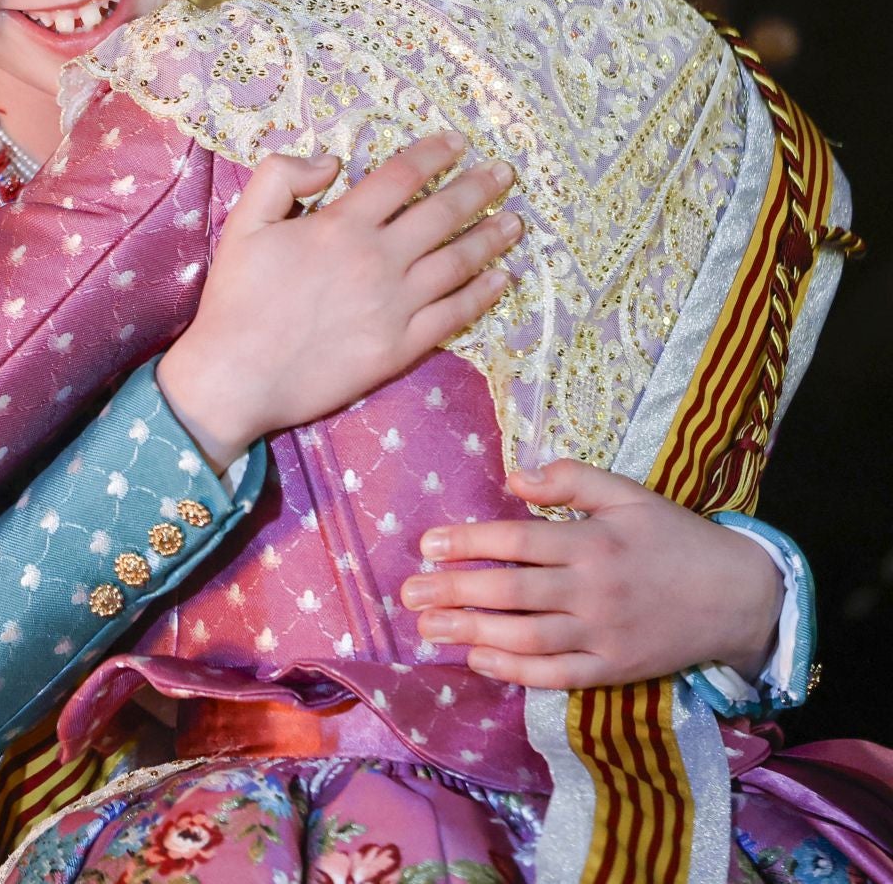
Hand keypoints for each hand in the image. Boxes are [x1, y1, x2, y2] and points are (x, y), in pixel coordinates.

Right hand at [158, 132, 519, 472]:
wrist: (238, 375)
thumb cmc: (237, 299)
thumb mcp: (242, 223)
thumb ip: (280, 177)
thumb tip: (331, 162)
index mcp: (342, 225)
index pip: (400, 177)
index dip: (433, 154)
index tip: (457, 143)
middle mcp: (378, 259)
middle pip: (442, 214)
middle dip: (478, 188)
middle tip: (505, 173)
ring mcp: (395, 305)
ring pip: (458, 262)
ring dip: (490, 238)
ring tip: (514, 222)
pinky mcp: (400, 347)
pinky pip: (453, 315)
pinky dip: (481, 295)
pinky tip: (500, 280)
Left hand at [402, 458, 784, 687]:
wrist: (742, 597)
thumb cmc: (676, 538)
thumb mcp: (630, 494)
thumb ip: (572, 479)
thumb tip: (512, 475)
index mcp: (593, 542)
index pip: (517, 540)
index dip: (468, 543)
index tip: (427, 546)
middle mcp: (594, 590)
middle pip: (511, 592)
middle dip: (454, 591)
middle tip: (409, 593)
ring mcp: (604, 635)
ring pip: (526, 638)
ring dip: (470, 633)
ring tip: (428, 627)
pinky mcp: (614, 670)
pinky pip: (556, 675)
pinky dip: (513, 671)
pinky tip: (477, 658)